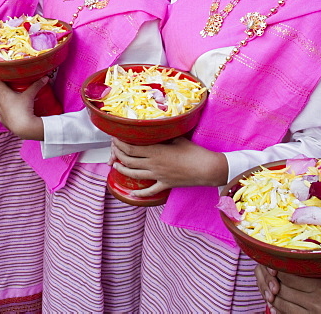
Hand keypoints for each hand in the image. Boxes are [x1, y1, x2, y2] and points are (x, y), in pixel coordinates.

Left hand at [0, 77, 45, 139]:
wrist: (23, 127)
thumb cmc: (24, 109)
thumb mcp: (30, 95)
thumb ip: (37, 85)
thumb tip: (45, 78)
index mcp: (4, 94)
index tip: (0, 76)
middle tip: (0, 86)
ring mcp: (0, 112)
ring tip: (2, 98)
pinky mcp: (2, 120)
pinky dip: (1, 112)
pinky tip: (6, 111)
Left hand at [110, 137, 227, 196]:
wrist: (207, 169)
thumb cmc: (194, 151)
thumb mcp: (178, 138)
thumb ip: (164, 135)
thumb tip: (156, 128)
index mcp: (156, 151)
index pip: (132, 147)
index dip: (120, 143)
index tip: (115, 138)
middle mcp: (154, 164)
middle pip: (129, 160)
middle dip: (118, 154)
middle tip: (113, 149)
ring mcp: (158, 176)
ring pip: (135, 175)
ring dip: (123, 171)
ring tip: (116, 166)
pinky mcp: (165, 184)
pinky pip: (150, 191)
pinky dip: (140, 193)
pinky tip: (132, 193)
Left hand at [255, 265, 320, 313]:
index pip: (289, 275)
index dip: (280, 267)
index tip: (278, 261)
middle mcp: (314, 304)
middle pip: (282, 289)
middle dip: (274, 280)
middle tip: (271, 272)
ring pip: (281, 304)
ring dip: (275, 295)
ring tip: (273, 286)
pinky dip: (280, 310)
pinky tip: (278, 303)